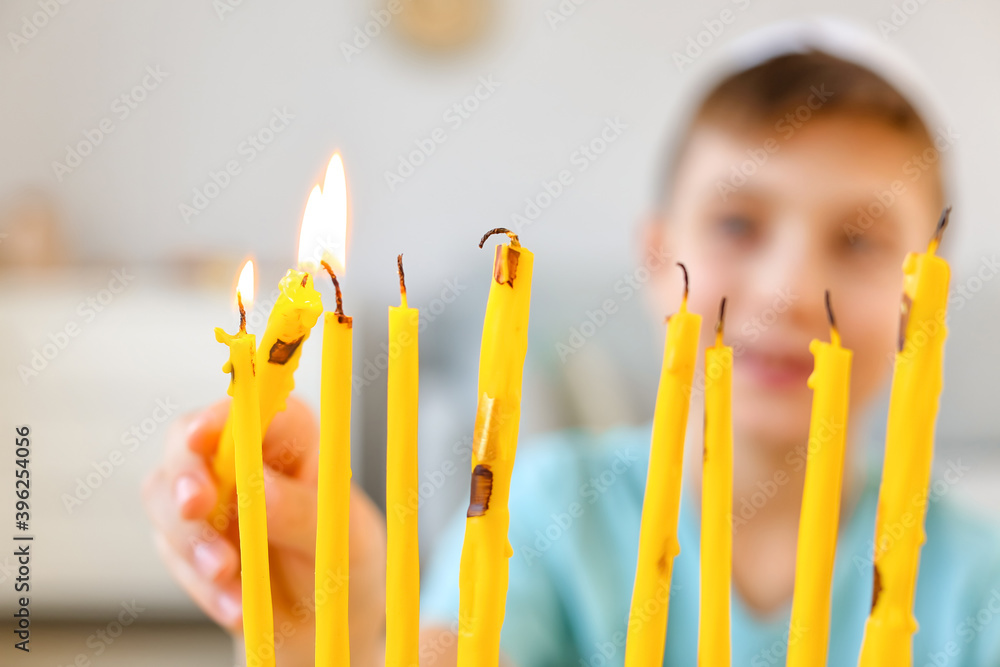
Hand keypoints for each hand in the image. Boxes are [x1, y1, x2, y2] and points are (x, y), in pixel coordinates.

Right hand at [143, 396, 386, 664]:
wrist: (326, 620)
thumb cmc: (343, 559)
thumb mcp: (342, 536)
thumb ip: (302, 511)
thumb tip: (260, 488)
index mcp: (289, 433)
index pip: (247, 407)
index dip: (218, 416)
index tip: (201, 438)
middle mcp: (241, 456)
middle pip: (188, 444)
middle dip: (186, 476)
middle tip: (197, 507)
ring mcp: (208, 495)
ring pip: (166, 497)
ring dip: (192, 539)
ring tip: (229, 577)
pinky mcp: (186, 538)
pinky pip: (173, 553)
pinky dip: (199, 583)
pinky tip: (235, 605)